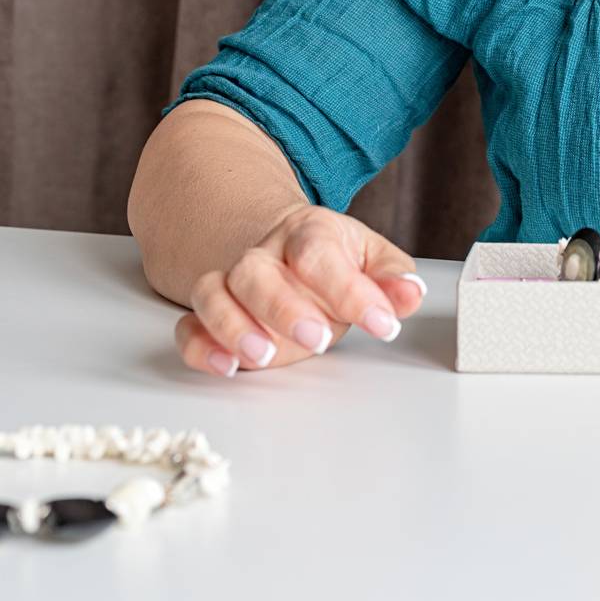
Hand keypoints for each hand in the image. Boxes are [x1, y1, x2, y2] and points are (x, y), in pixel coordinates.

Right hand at [173, 206, 427, 376]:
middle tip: (319, 339)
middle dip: (283, 307)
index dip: (351, 290)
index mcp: (307, 233)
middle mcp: (263, 254)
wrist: (283, 248)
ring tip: (264, 357)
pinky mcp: (208, 316)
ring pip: (213, 293)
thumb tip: (411, 293)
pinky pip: (188, 326)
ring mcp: (230, 283)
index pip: (319, 253)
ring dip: (234, 326)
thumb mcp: (371, 258)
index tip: (383, 324)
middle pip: (256, 271)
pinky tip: (227, 368)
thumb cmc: (332, 260)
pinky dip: (201, 347)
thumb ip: (392, 277)